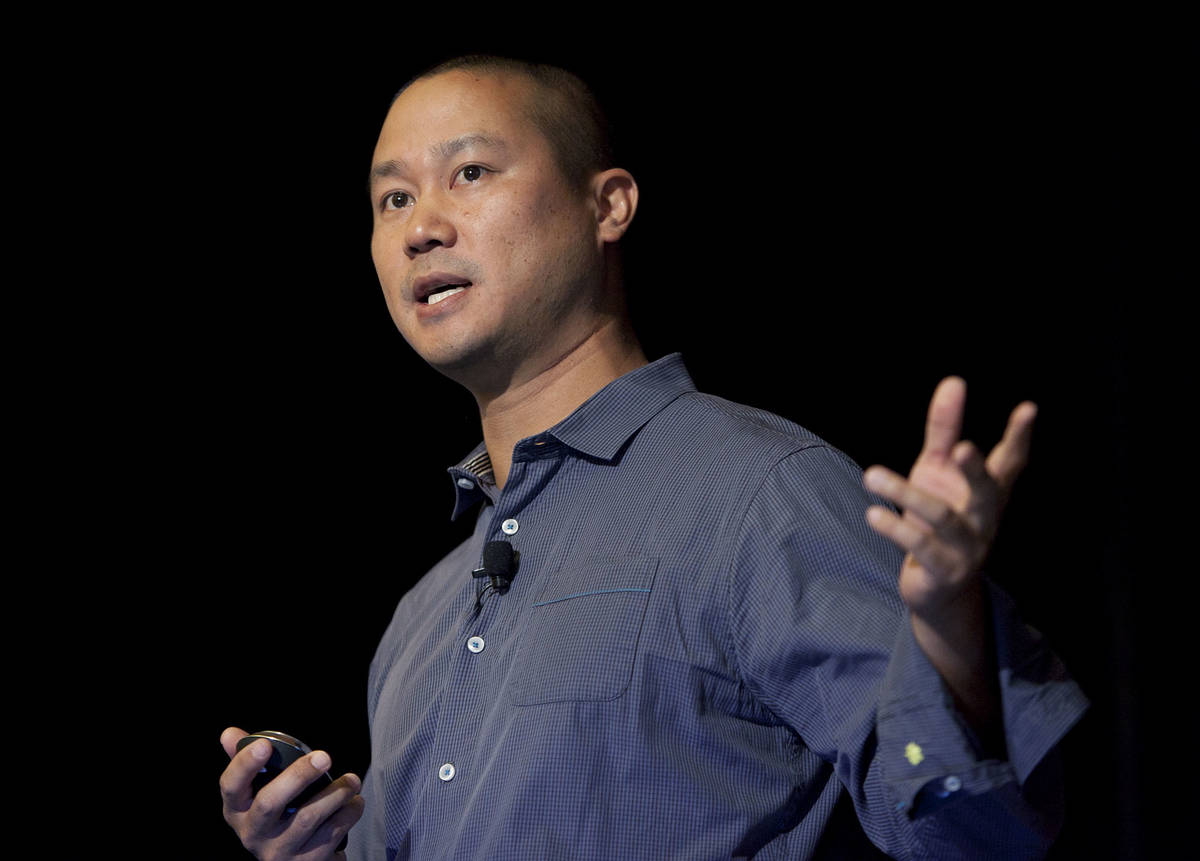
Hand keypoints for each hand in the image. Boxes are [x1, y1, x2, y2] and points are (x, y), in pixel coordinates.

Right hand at [219, 726, 364, 860]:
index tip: (265, 744)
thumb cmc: (278, 816)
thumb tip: (229, 733)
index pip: (230, 787)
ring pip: (307, 819)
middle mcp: (253, 834)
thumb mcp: (258, 792)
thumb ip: (247, 762)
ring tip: (352, 780)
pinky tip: (354, 802)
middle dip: (298, 776)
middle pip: (269, 803)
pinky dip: (348, 813)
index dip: (244, 765)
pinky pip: (331, 833)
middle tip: (324, 756)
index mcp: (237, 810)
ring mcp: (279, 852)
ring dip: (335, 793)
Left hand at [862, 376, 1035, 620]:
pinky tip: (872, 513)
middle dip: (975, 471)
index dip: (1020, 437)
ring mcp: (968, 548)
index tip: (1029, 408)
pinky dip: (895, 529)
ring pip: (941, 518)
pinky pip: (920, 547)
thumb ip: (944, 429)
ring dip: (905, 495)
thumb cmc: (939, 519)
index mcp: (989, 493)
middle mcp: (985, 519)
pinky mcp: (944, 571)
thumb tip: (954, 381)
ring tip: (870, 475)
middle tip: (962, 448)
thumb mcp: (937, 470)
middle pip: (986, 492)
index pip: (1011, 462)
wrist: (935, 588)